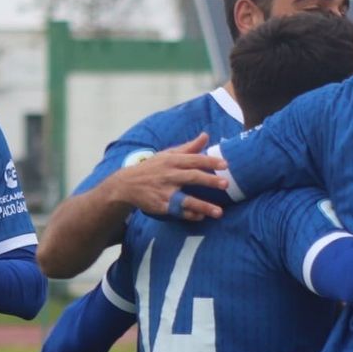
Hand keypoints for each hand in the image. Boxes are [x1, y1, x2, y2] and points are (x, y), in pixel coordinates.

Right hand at [103, 134, 229, 220]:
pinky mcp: (161, 206)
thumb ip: (189, 147)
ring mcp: (165, 192)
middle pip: (192, 177)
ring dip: (203, 206)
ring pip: (186, 199)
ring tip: (219, 212)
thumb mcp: (168, 155)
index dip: (210, 162)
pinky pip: (178, 211)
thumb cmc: (153, 167)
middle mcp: (169, 175)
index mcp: (172, 161)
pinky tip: (202, 216)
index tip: (225, 165)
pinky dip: (190, 214)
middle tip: (226, 184)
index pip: (194, 159)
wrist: (127, 184)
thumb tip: (206, 136)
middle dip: (209, 181)